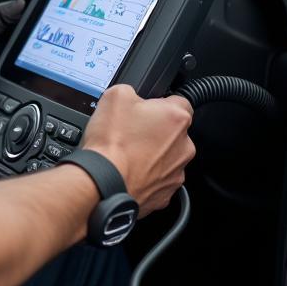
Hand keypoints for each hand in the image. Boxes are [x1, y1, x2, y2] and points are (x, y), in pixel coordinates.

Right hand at [80, 84, 194, 217]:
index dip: (161, 103)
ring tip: (127, 154)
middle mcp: (184, 146)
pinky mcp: (166, 194)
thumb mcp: (115, 96)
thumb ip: (133, 91)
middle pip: (174, 132)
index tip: (148, 108)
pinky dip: (146, 175)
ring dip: (152, 154)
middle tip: (131, 131)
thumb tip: (132, 97)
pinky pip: (159, 179)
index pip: (180, 101)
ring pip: (167, 157)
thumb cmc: (112, 144)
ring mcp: (176, 172)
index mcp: (176, 118)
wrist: (102, 183)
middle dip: (156, 130)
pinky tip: (128, 171)